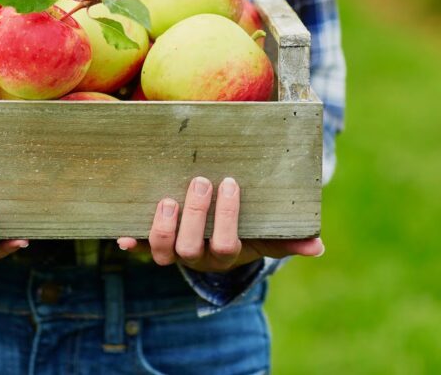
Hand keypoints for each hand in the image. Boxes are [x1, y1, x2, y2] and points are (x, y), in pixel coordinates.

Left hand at [116, 177, 322, 272]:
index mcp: (224, 255)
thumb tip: (318, 246)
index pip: (226, 243)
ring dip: (162, 228)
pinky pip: (138, 247)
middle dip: (194, 216)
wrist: (214, 242)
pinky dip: (130, 242)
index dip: (226, 217)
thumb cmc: (244, 231)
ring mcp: (172, 251)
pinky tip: (122, 235)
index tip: (229, 183)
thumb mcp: (266, 236)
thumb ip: (289, 240)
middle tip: (199, 182)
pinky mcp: (151, 243)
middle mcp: (196, 257)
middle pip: (191, 248)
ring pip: (162, 252)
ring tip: (166, 200)